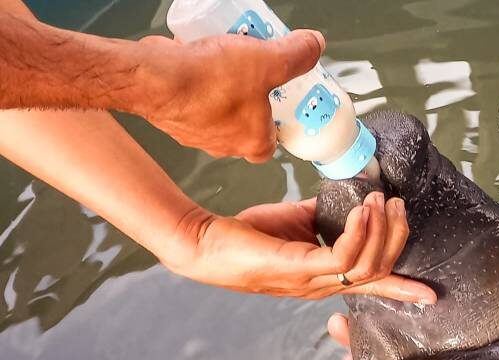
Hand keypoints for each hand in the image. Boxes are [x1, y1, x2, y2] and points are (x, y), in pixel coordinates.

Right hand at [134, 30, 324, 161]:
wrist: (154, 79)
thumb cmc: (209, 82)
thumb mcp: (269, 60)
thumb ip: (297, 54)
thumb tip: (314, 45)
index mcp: (253, 143)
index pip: (275, 140)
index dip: (280, 119)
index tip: (283, 98)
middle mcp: (224, 144)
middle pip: (248, 121)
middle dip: (253, 96)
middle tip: (257, 70)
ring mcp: (196, 132)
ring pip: (220, 108)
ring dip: (225, 86)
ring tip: (230, 59)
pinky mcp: (174, 116)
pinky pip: (194, 98)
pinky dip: (198, 80)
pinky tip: (201, 58)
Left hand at [161, 192, 436, 302]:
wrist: (205, 243)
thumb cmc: (247, 236)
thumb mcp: (297, 222)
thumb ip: (324, 215)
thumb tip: (350, 196)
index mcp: (325, 278)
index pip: (371, 286)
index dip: (402, 289)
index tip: (431, 295)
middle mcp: (322, 286)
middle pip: (378, 272)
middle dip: (396, 237)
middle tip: (399, 206)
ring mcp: (311, 281)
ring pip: (366, 266)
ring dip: (380, 230)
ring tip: (381, 200)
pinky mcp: (298, 268)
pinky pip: (343, 256)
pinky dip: (359, 231)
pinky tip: (361, 208)